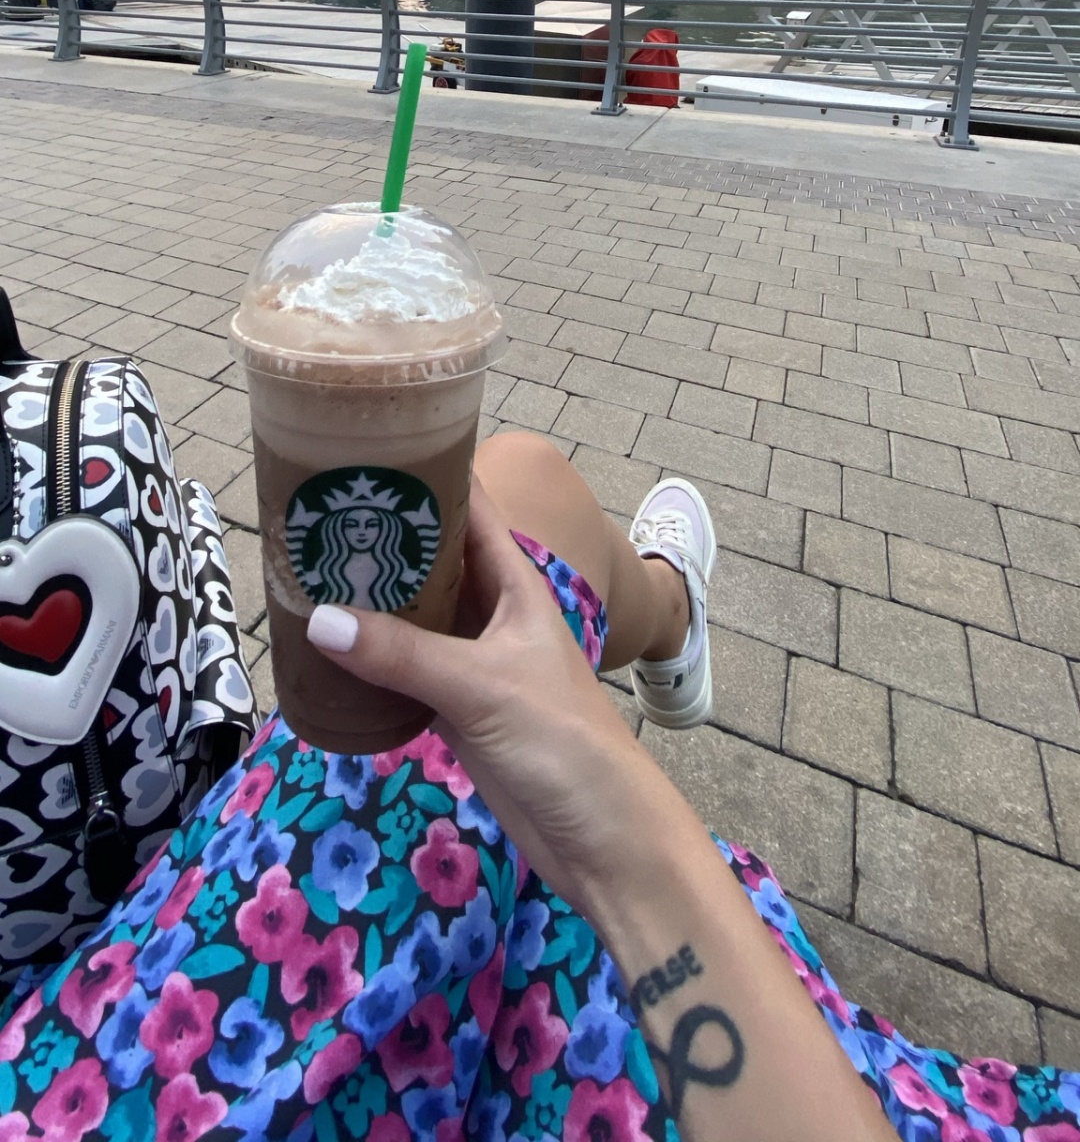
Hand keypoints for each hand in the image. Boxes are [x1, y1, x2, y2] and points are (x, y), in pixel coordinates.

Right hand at [310, 485, 896, 1141]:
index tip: (364, 447)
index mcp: (516, 585)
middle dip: (381, 538)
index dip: (426, 473)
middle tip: (307, 513)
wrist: (605, 840)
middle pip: (433, 561)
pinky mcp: (459, 714)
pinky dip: (371, 661)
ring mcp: (475, 665)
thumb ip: (403, 654)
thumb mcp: (482, 687)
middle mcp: (493, 614)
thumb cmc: (564, 742)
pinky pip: (405, 672)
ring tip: (300, 573)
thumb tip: (316, 619)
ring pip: (415, 617)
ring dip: (371, 601)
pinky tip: (324, 653)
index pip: (469, 508)